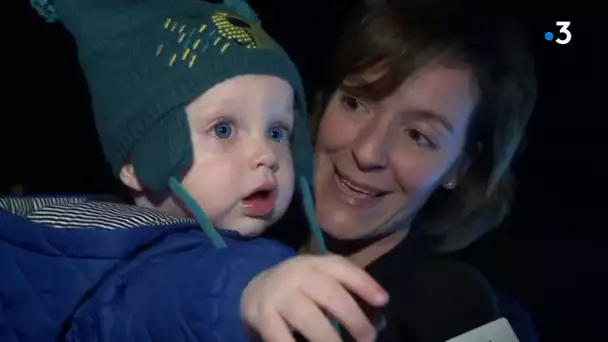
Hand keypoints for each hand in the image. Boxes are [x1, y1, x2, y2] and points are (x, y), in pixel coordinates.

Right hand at [241, 255, 388, 341]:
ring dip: (329, 338)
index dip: (364, 283)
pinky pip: (280, 337)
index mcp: (316, 263)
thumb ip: (349, 296)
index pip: (342, 268)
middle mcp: (297, 274)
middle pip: (329, 294)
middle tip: (368, 339)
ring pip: (308, 317)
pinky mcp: (262, 316)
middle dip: (353, 318)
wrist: (255, 288)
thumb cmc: (302, 288)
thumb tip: (380, 321)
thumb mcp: (323, 281)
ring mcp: (278, 295)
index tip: (383, 301)